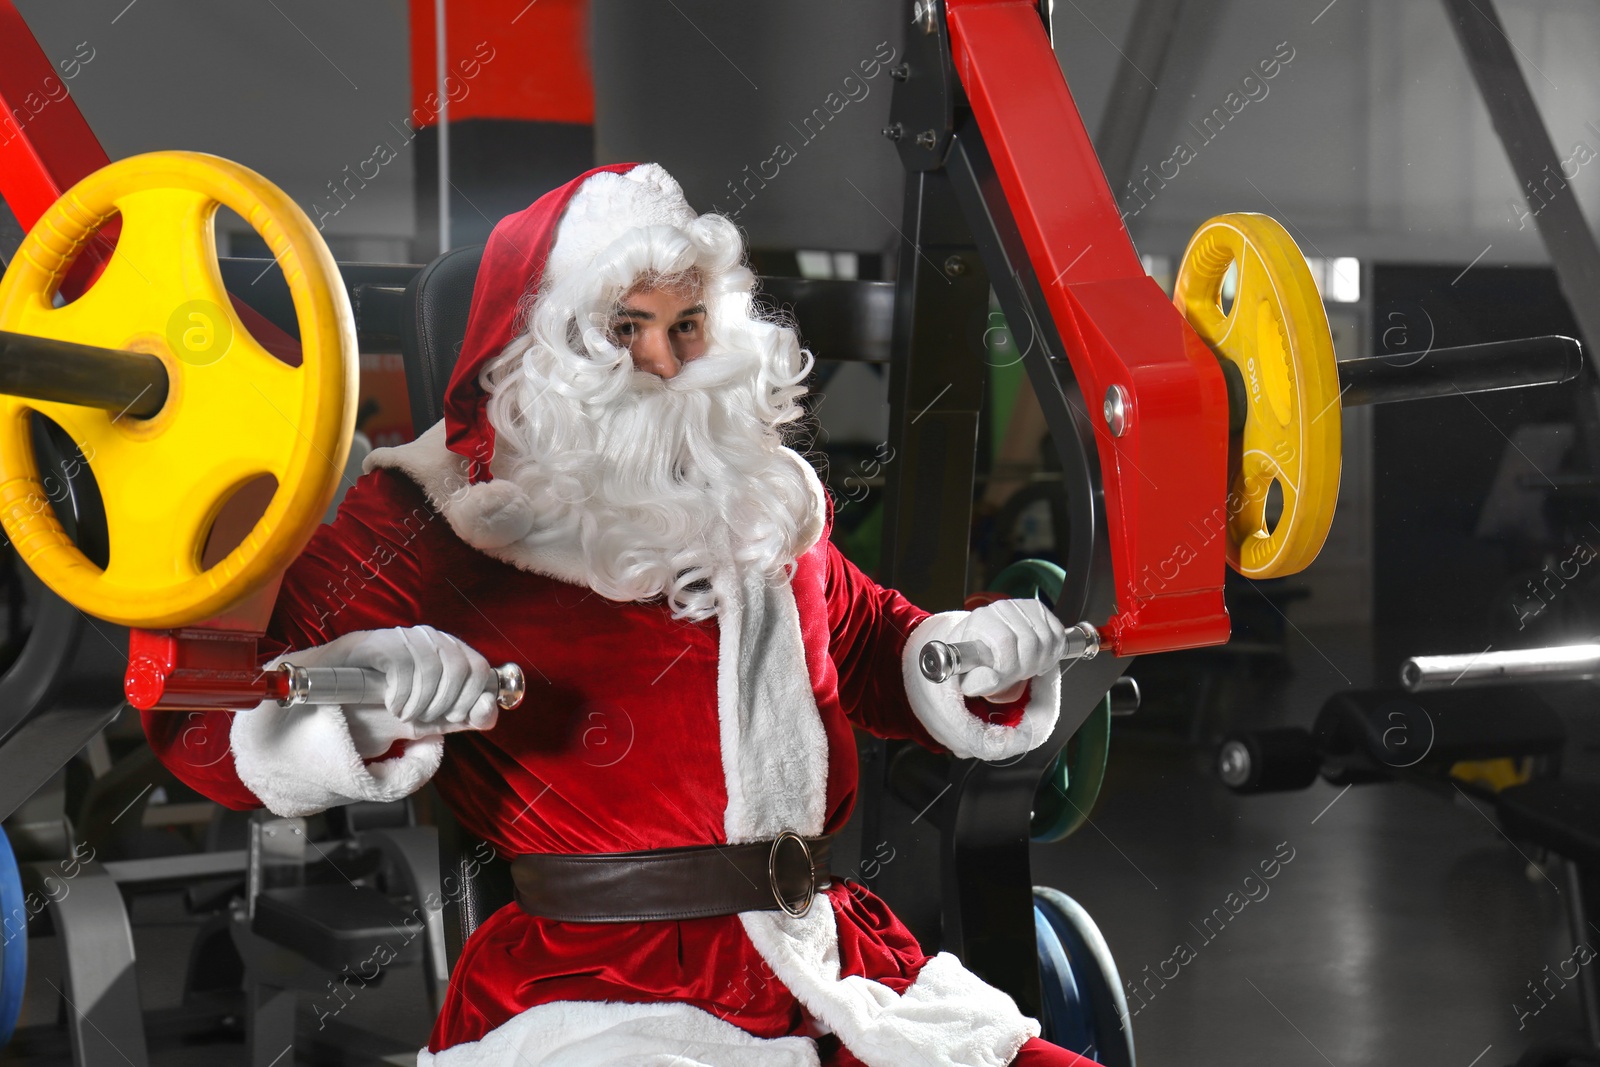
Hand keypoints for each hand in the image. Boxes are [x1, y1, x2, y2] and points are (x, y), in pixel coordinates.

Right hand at [284, 625, 499, 729]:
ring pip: (435, 662)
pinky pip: (402, 659)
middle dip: (449, 702)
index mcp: (441, 656)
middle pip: (461, 664)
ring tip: (405, 713)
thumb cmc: (368, 717)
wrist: (312, 716)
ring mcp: (395, 639)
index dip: (478, 695)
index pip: (479, 666)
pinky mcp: (368, 642)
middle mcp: (423, 641)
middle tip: (424, 720)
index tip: (458, 717)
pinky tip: (391, 703)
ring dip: (425, 700)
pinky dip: (404, 691)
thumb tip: (487, 712)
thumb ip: (456, 719)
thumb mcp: (421, 724)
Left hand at [950, 598, 1066, 700]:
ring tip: (1027, 667)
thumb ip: (976, 682)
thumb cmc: (978, 660)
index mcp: (980, 620)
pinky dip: (1053, 652)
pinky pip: (1058, 633)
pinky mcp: (1039, 609)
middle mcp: (1001, 608)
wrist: (986, 642)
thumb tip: (992, 679)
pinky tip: (1039, 657)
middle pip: (1029, 641)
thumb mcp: (970, 677)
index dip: (1011, 665)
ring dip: (1041, 661)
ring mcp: (1021, 606)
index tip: (1007, 676)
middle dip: (1027, 666)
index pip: (1005, 641)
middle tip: (1019, 674)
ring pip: (1046, 639)